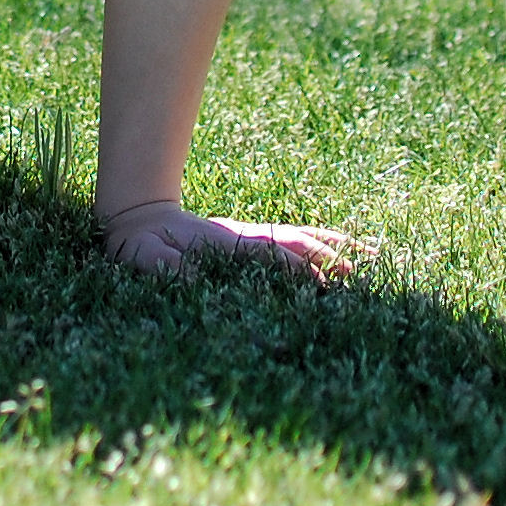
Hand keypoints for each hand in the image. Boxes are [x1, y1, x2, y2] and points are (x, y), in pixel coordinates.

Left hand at [97, 199, 373, 279]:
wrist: (139, 221)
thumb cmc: (141, 246)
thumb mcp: (147, 257)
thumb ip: (164, 266)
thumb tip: (187, 277)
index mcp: (227, 244)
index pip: (270, 254)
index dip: (294, 267)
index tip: (321, 283)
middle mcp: (246, 238)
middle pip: (295, 242)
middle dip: (326, 256)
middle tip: (359, 274)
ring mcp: (251, 239)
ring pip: (299, 240)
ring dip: (331, 250)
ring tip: (367, 261)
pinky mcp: (251, 245)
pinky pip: (291, 243)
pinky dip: (318, 246)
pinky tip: (341, 256)